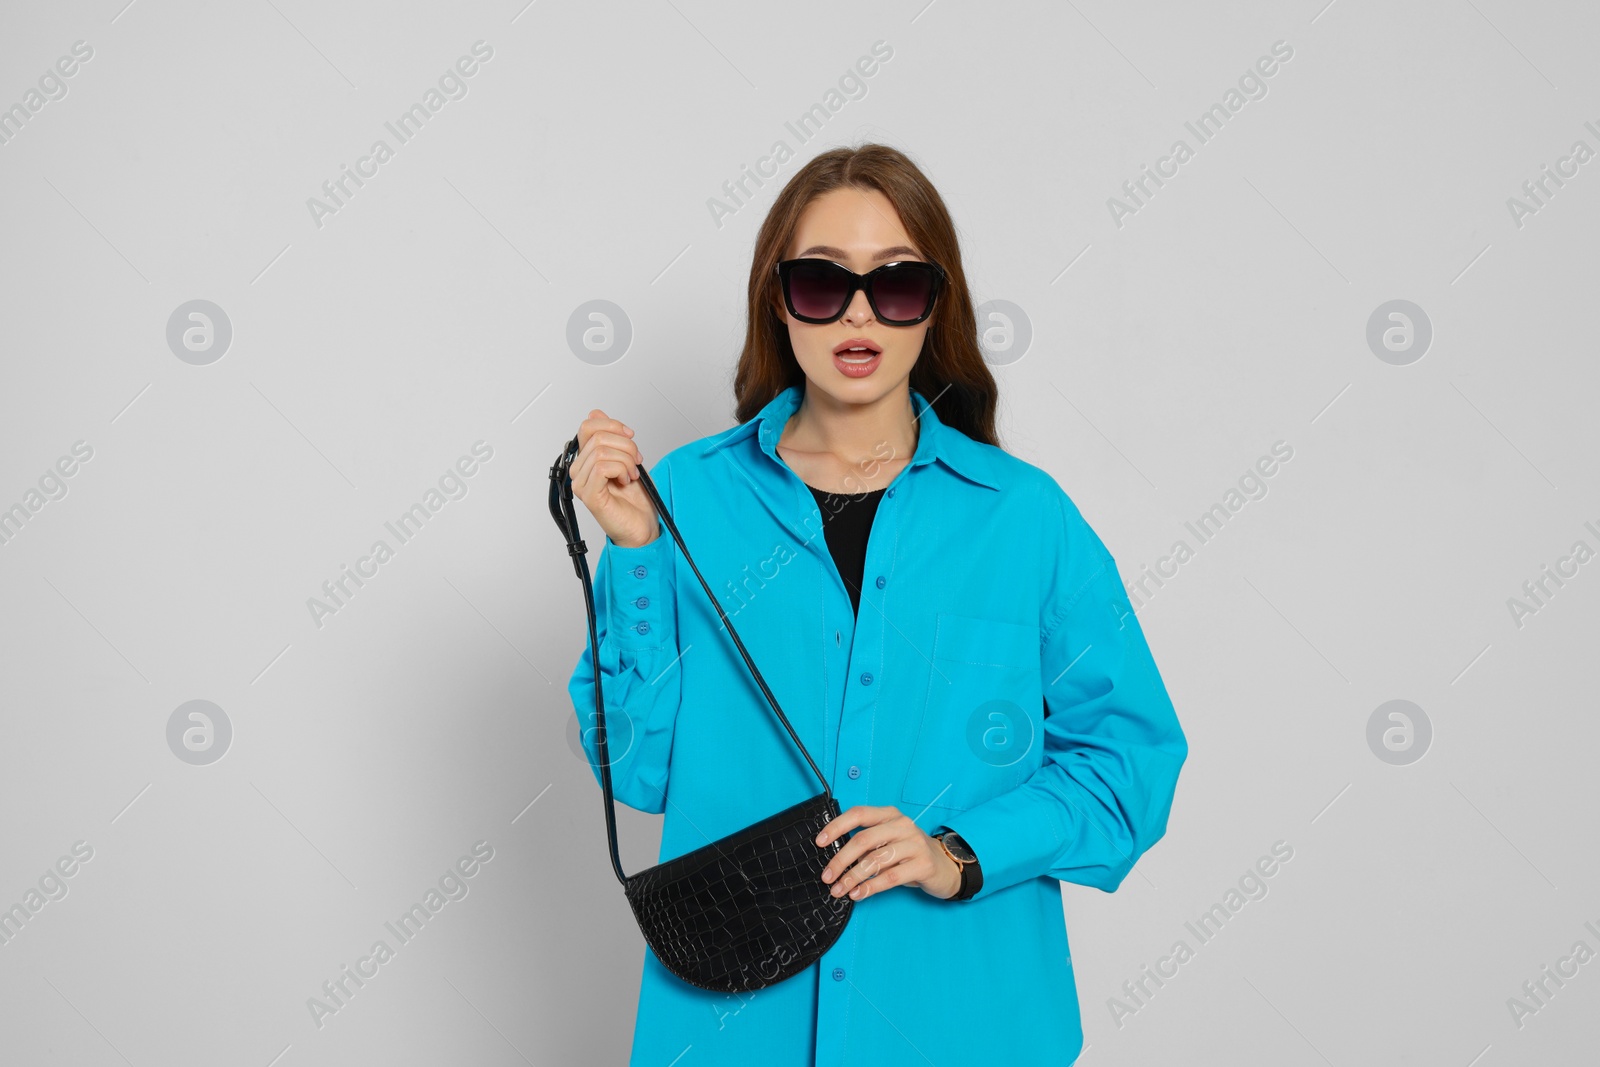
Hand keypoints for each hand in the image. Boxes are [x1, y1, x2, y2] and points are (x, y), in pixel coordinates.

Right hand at [571, 409, 657, 548]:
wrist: (643, 527)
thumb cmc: (636, 499)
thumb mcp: (628, 459)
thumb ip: (612, 438)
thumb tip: (596, 413)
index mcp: (587, 459)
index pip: (588, 425)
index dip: (612, 424)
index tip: (630, 435)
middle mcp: (580, 470)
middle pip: (598, 437)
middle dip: (626, 446)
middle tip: (636, 463)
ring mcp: (581, 483)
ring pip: (601, 451)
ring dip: (626, 460)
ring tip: (631, 475)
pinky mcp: (589, 495)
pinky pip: (602, 467)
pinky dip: (621, 470)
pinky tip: (626, 481)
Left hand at [814, 805, 962, 901]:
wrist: (945, 866)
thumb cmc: (909, 854)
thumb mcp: (889, 841)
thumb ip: (867, 844)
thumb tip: (835, 860)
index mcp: (889, 815)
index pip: (858, 814)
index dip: (836, 826)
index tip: (819, 842)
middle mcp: (902, 825)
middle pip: (863, 840)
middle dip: (840, 860)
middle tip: (827, 876)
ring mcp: (914, 844)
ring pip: (875, 860)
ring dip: (852, 878)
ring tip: (839, 890)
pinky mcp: (923, 864)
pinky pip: (890, 877)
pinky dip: (870, 887)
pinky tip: (858, 895)